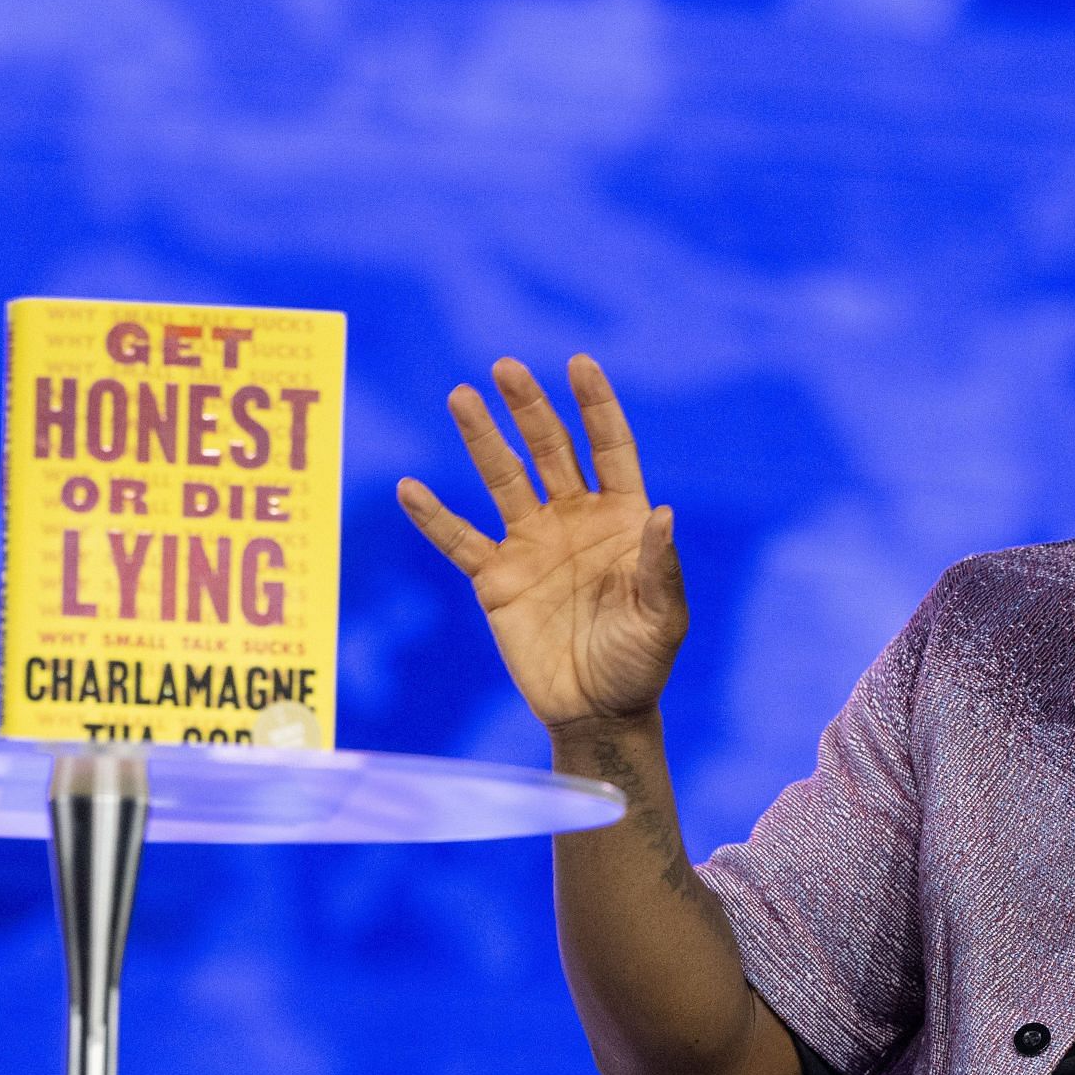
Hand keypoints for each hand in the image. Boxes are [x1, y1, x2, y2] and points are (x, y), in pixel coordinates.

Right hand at [397, 355, 685, 732]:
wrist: (597, 710)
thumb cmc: (640, 663)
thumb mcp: (663, 619)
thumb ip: (661, 567)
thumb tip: (664, 512)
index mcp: (621, 519)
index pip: (609, 448)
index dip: (595, 406)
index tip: (579, 363)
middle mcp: (575, 519)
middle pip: (551, 449)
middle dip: (530, 408)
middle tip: (506, 367)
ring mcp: (532, 544)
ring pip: (503, 479)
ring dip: (482, 440)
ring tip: (460, 396)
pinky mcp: (496, 579)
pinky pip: (459, 541)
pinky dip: (434, 517)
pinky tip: (410, 488)